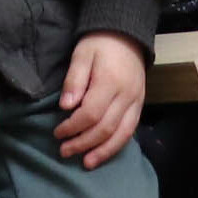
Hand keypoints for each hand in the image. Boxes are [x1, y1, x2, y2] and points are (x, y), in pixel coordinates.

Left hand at [53, 31, 146, 168]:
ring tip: (85, 163)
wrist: (127, 34)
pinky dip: (116, 145)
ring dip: (102, 151)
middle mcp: (126, 96)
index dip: (72, 127)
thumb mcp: (82, 54)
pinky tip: (103, 153)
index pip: (90, 114)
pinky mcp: (140, 105)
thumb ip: (74, 80)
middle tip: (64, 151)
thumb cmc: (100, 43)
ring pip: (121, 135)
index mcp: (110, 82)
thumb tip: (65, 107)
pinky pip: (130, 131)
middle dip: (83, 143)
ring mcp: (136, 102)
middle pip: (105, 128)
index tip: (57, 132)